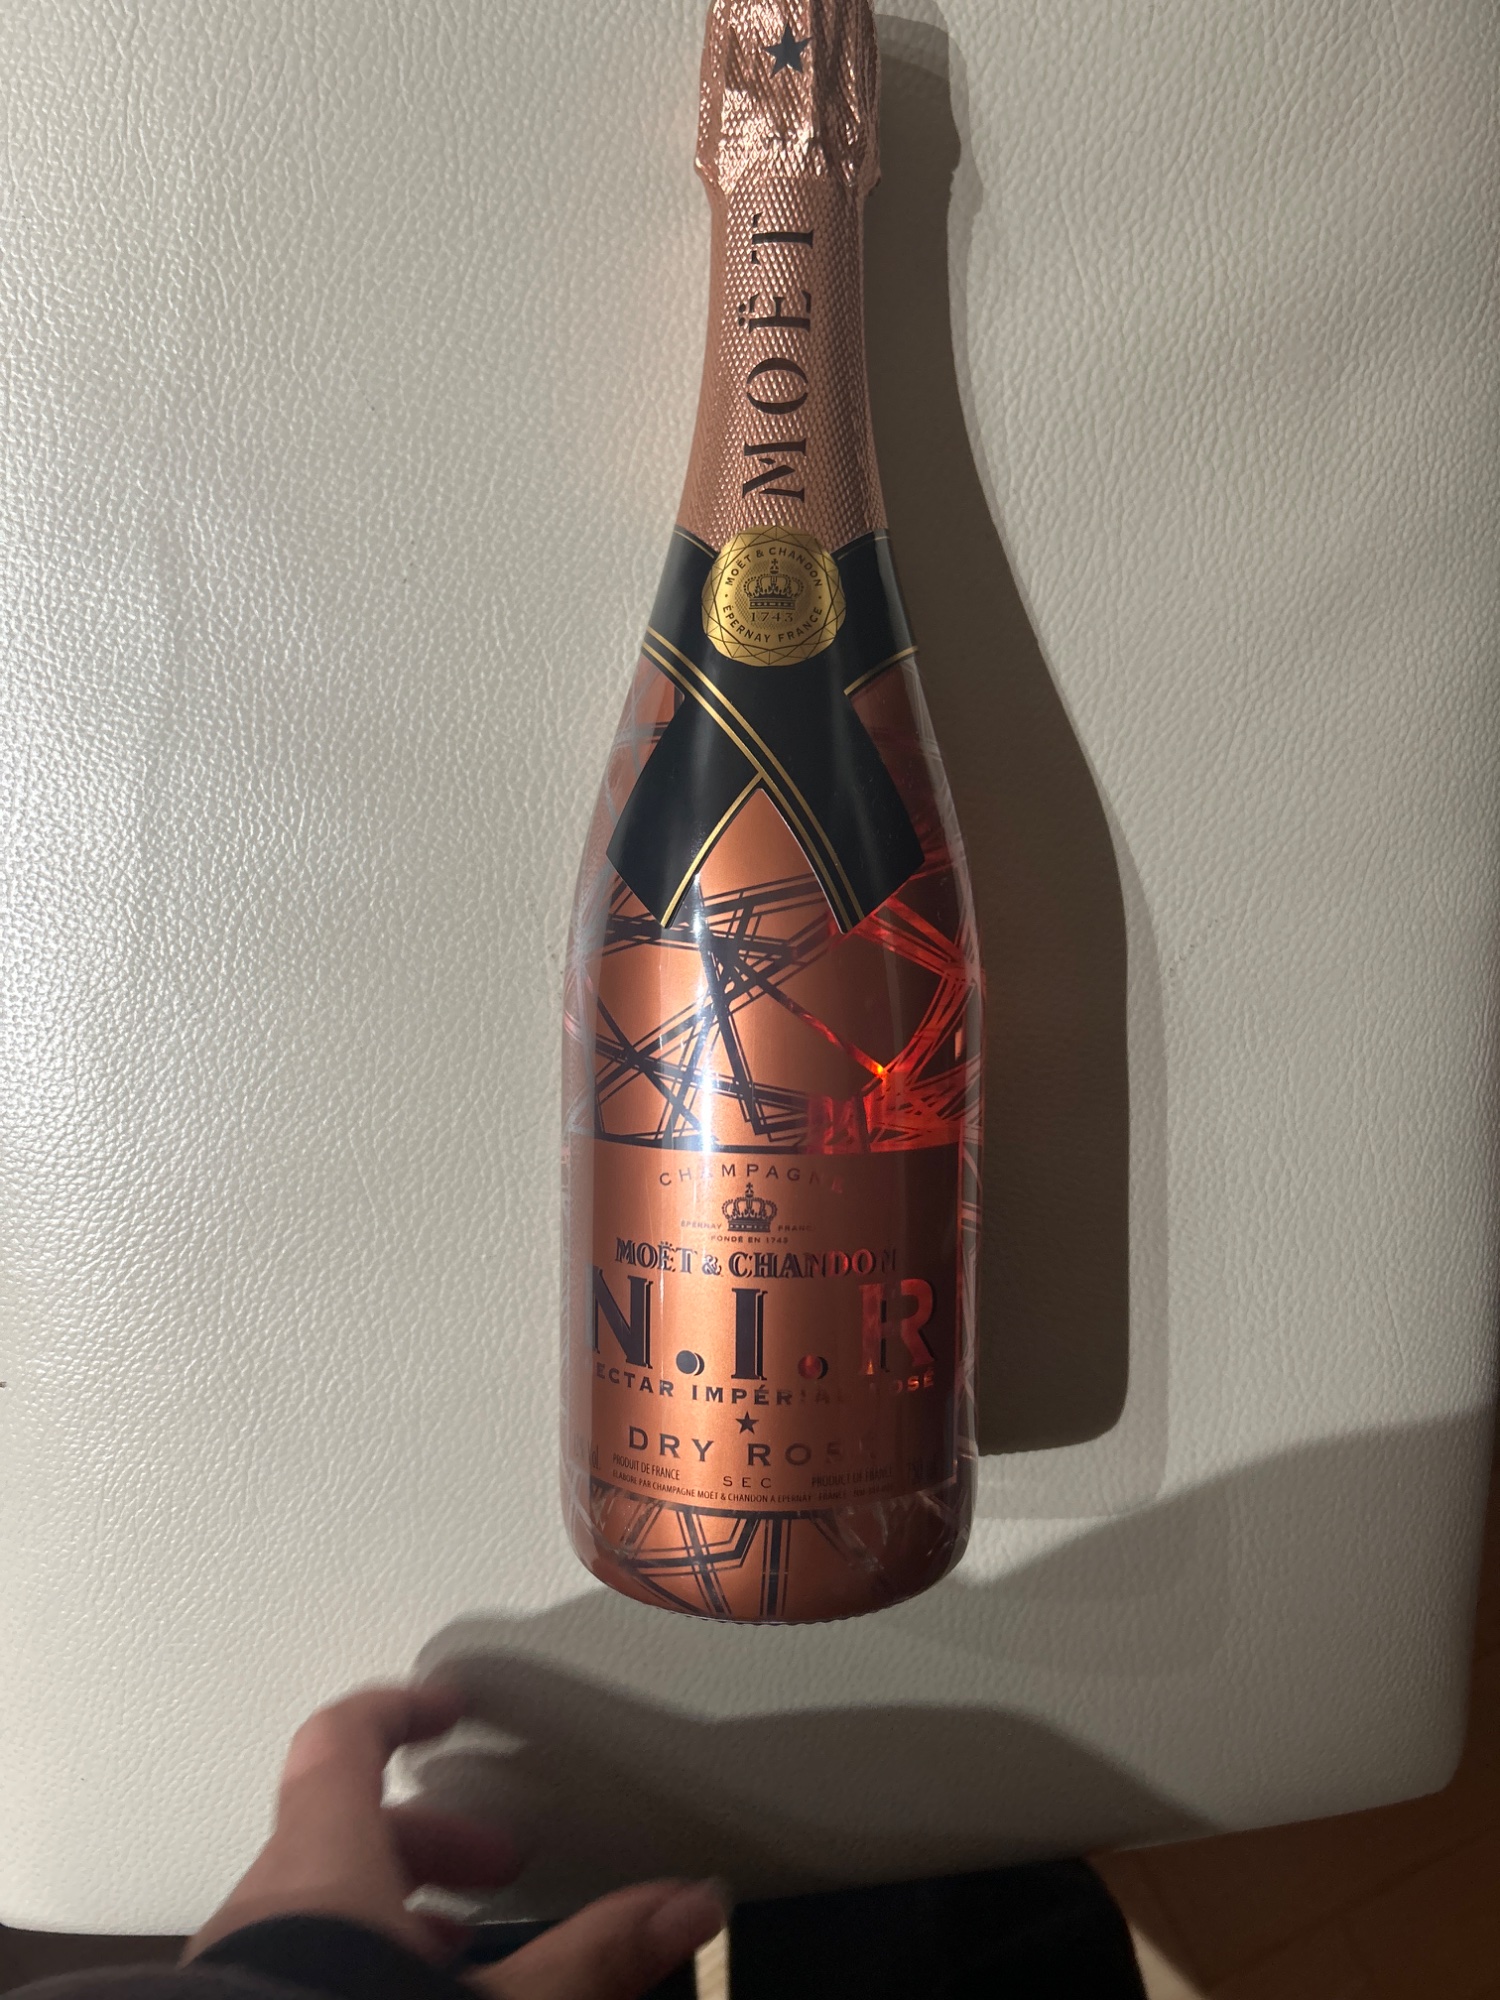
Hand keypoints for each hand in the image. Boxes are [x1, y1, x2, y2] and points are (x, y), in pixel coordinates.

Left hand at [182, 1680, 727, 1999]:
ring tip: (456, 1956)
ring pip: (314, 1905)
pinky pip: (289, 1964)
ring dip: (388, 1911)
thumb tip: (684, 1906)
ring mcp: (237, 1972)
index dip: (401, 1711)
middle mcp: (266, 1904)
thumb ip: (591, 1953)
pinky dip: (348, 1962)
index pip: (344, 1738)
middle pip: (338, 1826)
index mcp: (324, 1865)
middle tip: (490, 1866)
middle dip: (428, 1840)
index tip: (447, 1705)